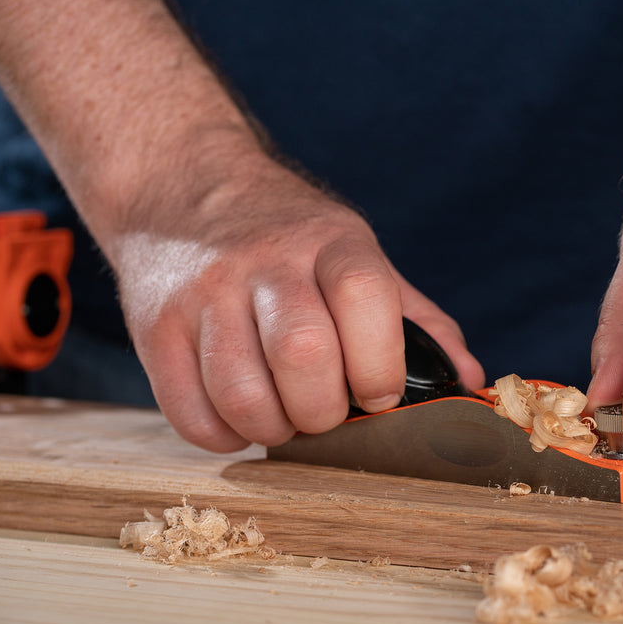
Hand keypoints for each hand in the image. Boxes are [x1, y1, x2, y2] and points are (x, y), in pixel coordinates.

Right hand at [112, 148, 483, 451]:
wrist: (180, 187)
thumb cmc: (289, 238)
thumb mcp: (357, 254)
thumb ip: (416, 318)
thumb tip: (468, 379)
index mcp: (330, 242)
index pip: (365, 299)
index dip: (379, 364)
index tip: (378, 393)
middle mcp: (264, 261)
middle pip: (302, 355)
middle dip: (325, 412)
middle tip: (326, 414)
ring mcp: (203, 293)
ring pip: (242, 394)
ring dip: (273, 429)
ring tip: (283, 417)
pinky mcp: (154, 327)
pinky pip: (190, 414)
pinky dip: (224, 436)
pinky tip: (240, 418)